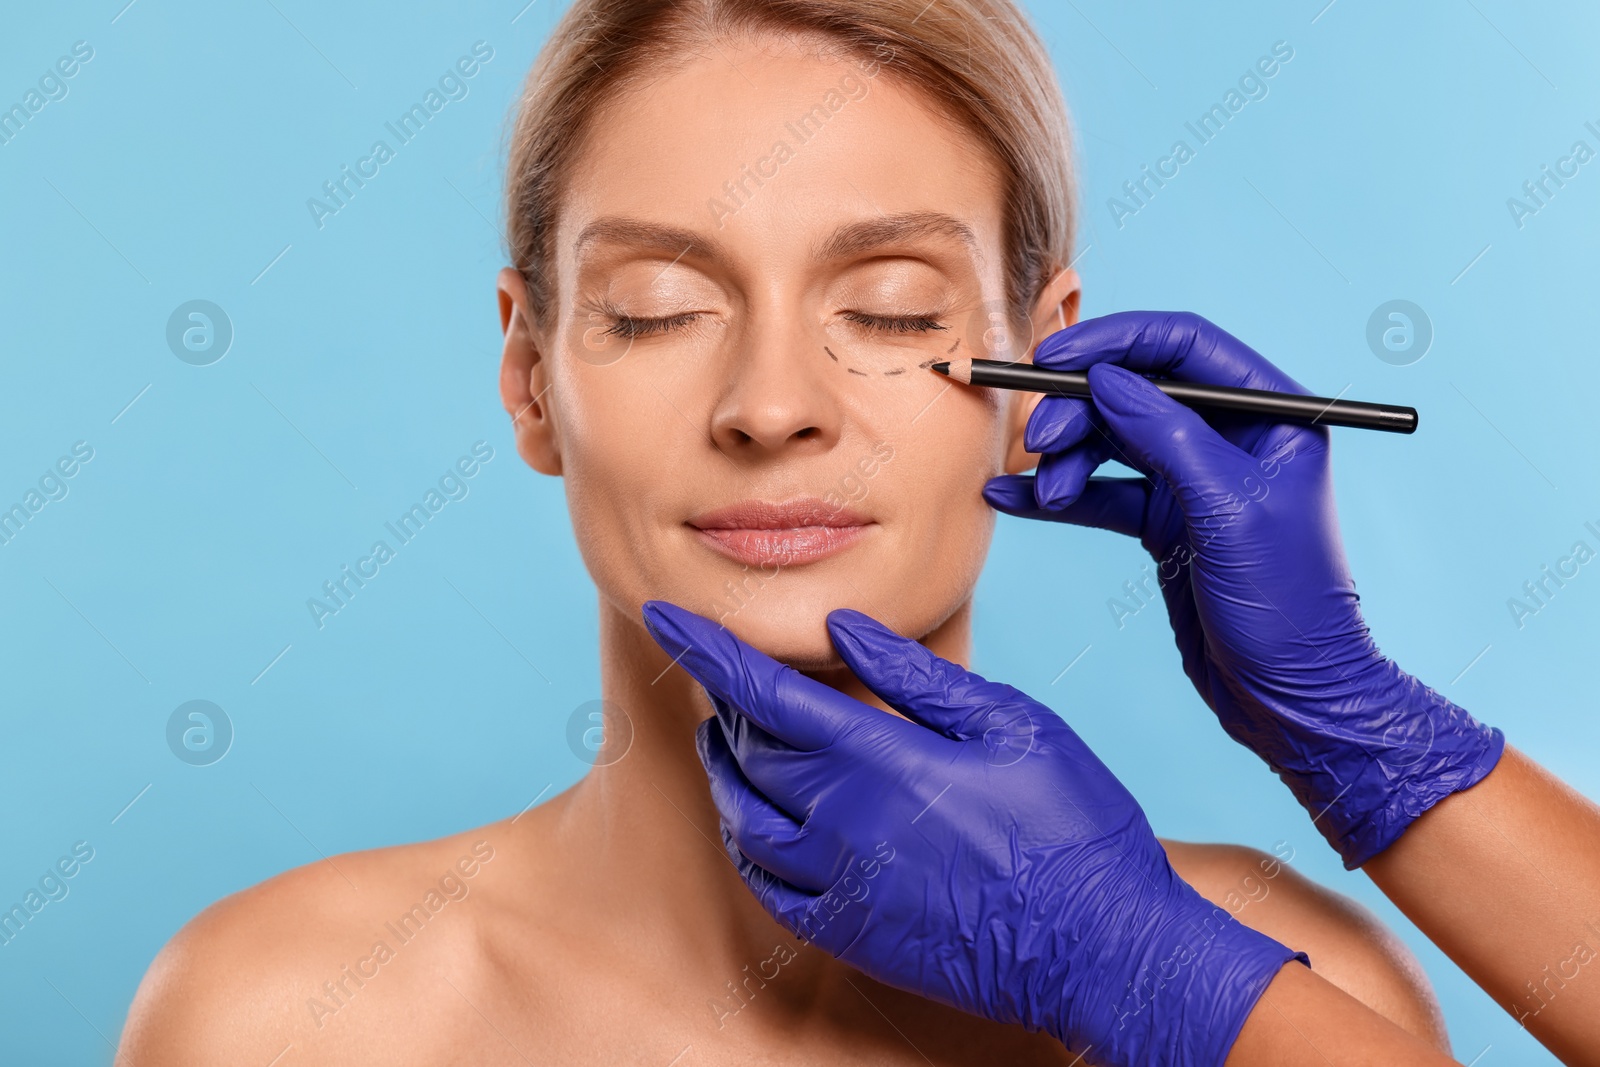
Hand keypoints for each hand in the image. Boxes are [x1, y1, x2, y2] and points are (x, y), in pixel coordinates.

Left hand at [641, 599, 1304, 1066]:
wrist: (1104, 952)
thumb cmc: (1074, 826)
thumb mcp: (1014, 725)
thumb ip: (917, 678)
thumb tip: (842, 628)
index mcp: (884, 760)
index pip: (765, 692)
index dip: (707, 650)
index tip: (662, 616)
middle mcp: (844, 825)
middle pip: (750, 750)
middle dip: (729, 705)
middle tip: (729, 676)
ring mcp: (841, 887)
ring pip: (744, 819)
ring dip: (726, 772)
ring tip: (727, 741)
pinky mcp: (850, 936)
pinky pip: (766, 887)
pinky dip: (746, 844)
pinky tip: (755, 823)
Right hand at [982, 311, 1503, 866]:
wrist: (1290, 698)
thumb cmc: (1288, 605)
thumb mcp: (1227, 509)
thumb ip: (1166, 436)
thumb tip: (1104, 380)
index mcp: (1272, 414)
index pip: (1185, 345)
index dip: (1115, 342)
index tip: (1054, 358)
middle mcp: (1232, 438)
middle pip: (1137, 391)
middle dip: (1079, 410)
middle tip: (1038, 440)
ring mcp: (1196, 480)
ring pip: (1112, 440)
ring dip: (1066, 458)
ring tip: (1041, 492)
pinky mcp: (1166, 523)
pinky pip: (1102, 492)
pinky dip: (1059, 495)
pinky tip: (1012, 498)